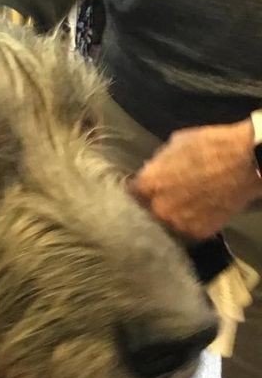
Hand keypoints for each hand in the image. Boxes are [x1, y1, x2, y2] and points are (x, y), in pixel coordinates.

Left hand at [131, 119, 261, 238]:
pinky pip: (186, 231)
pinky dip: (189, 225)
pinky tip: (196, 215)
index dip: (136, 193)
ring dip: (169, 219)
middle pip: (145, 214)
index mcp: (148, 185)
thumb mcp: (177, 144)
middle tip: (162, 201)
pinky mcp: (197, 233)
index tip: (141, 193)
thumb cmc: (212, 146)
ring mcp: (177, 223)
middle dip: (151, 208)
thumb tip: (149, 172)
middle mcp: (158, 209)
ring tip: (181, 210)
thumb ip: (157, 164)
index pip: (130, 195)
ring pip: (165, 225)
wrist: (247, 162)